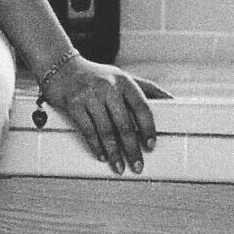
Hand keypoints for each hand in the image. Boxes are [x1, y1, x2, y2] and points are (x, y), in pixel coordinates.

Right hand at [40, 55, 156, 174]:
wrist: (61, 67)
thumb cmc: (96, 75)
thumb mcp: (122, 77)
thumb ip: (147, 88)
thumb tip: (172, 100)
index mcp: (124, 81)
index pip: (141, 107)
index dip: (148, 128)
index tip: (151, 145)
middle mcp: (108, 87)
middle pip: (124, 124)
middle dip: (132, 149)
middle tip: (138, 165)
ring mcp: (90, 96)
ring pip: (106, 131)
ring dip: (114, 153)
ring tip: (119, 166)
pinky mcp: (73, 104)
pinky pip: (88, 130)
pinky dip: (96, 146)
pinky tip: (102, 156)